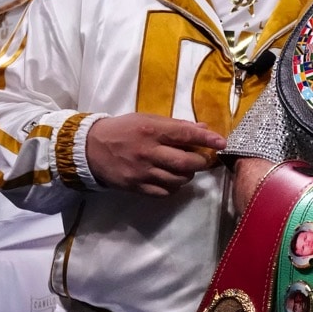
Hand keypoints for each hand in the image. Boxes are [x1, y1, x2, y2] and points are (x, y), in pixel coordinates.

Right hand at [84, 113, 224, 195]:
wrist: (90, 149)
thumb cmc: (123, 130)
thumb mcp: (147, 120)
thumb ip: (176, 126)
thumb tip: (204, 130)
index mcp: (151, 130)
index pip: (186, 135)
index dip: (207, 140)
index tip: (222, 143)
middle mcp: (148, 152)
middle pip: (187, 163)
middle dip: (201, 162)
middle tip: (202, 159)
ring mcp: (142, 172)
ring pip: (179, 179)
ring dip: (188, 175)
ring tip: (183, 168)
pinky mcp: (137, 187)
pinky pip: (166, 192)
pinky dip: (174, 186)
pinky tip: (170, 178)